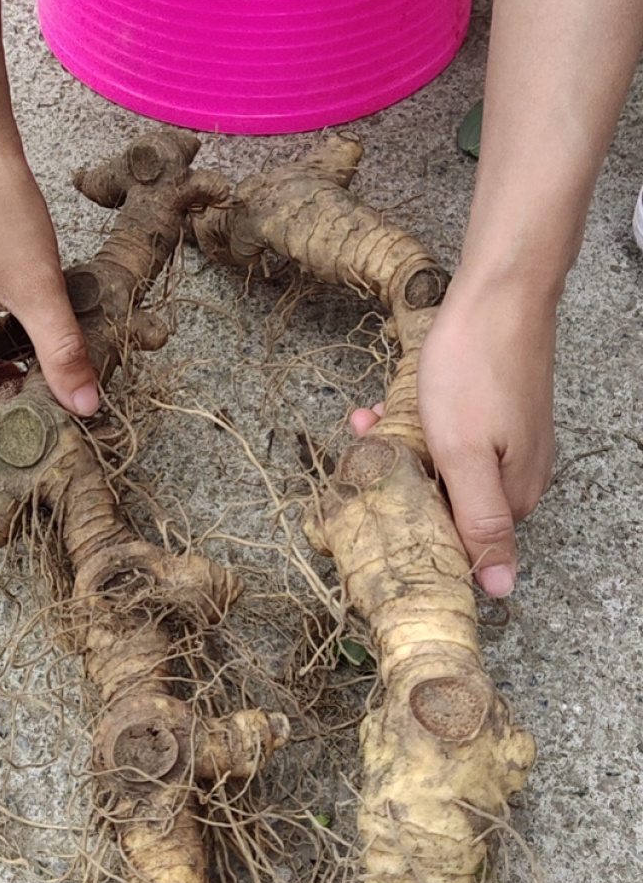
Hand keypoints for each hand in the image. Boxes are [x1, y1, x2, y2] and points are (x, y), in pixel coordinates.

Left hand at [351, 271, 556, 595]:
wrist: (498, 292)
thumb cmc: (476, 368)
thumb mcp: (465, 453)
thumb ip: (481, 522)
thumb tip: (501, 590)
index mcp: (514, 498)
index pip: (460, 545)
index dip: (413, 529)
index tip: (373, 505)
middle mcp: (517, 477)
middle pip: (448, 506)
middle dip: (402, 483)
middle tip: (365, 450)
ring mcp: (508, 443)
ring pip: (441, 468)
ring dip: (401, 449)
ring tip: (370, 421)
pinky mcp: (494, 414)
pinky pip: (447, 437)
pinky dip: (416, 426)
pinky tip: (387, 404)